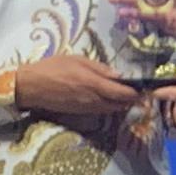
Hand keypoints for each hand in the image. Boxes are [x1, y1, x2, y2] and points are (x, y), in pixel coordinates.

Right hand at [3, 53, 144, 130]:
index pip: (123, 93)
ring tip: (126, 94)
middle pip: (120, 104)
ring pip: (112, 109)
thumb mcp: (76, 60)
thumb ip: (99, 68)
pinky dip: (109, 106)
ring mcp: (87, 109)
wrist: (31, 87)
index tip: (145, 88)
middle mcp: (93, 99)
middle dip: (132, 99)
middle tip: (138, 91)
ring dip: (121, 103)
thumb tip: (120, 76)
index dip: (136, 93)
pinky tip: (109, 98)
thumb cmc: (52, 68)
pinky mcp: (81, 114)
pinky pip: (101, 111)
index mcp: (93, 83)